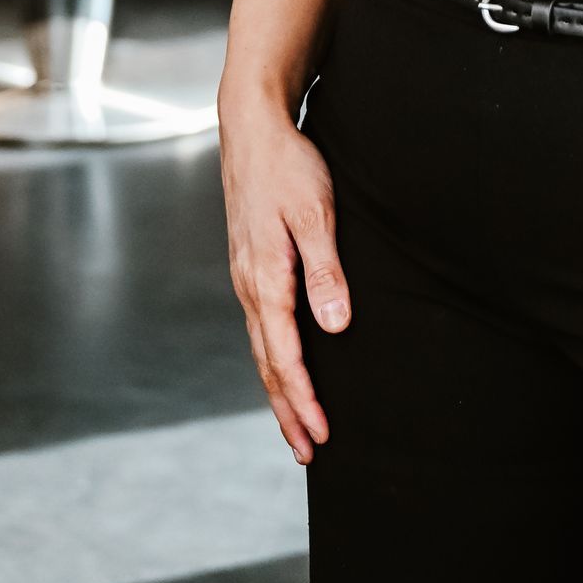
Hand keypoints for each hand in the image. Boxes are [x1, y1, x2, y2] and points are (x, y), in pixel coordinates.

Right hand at [220, 89, 350, 461]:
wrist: (252, 129)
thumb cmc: (289, 167)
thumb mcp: (316, 214)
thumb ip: (326, 271)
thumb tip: (335, 327)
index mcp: (264, 280)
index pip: (284, 357)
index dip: (304, 399)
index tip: (322, 435)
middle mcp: (249, 286)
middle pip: (267, 365)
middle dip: (288, 411)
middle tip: (309, 453)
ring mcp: (247, 278)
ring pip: (262, 350)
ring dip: (280, 391)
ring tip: (298, 427)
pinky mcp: (251, 267)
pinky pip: (262, 328)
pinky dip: (273, 360)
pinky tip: (285, 369)